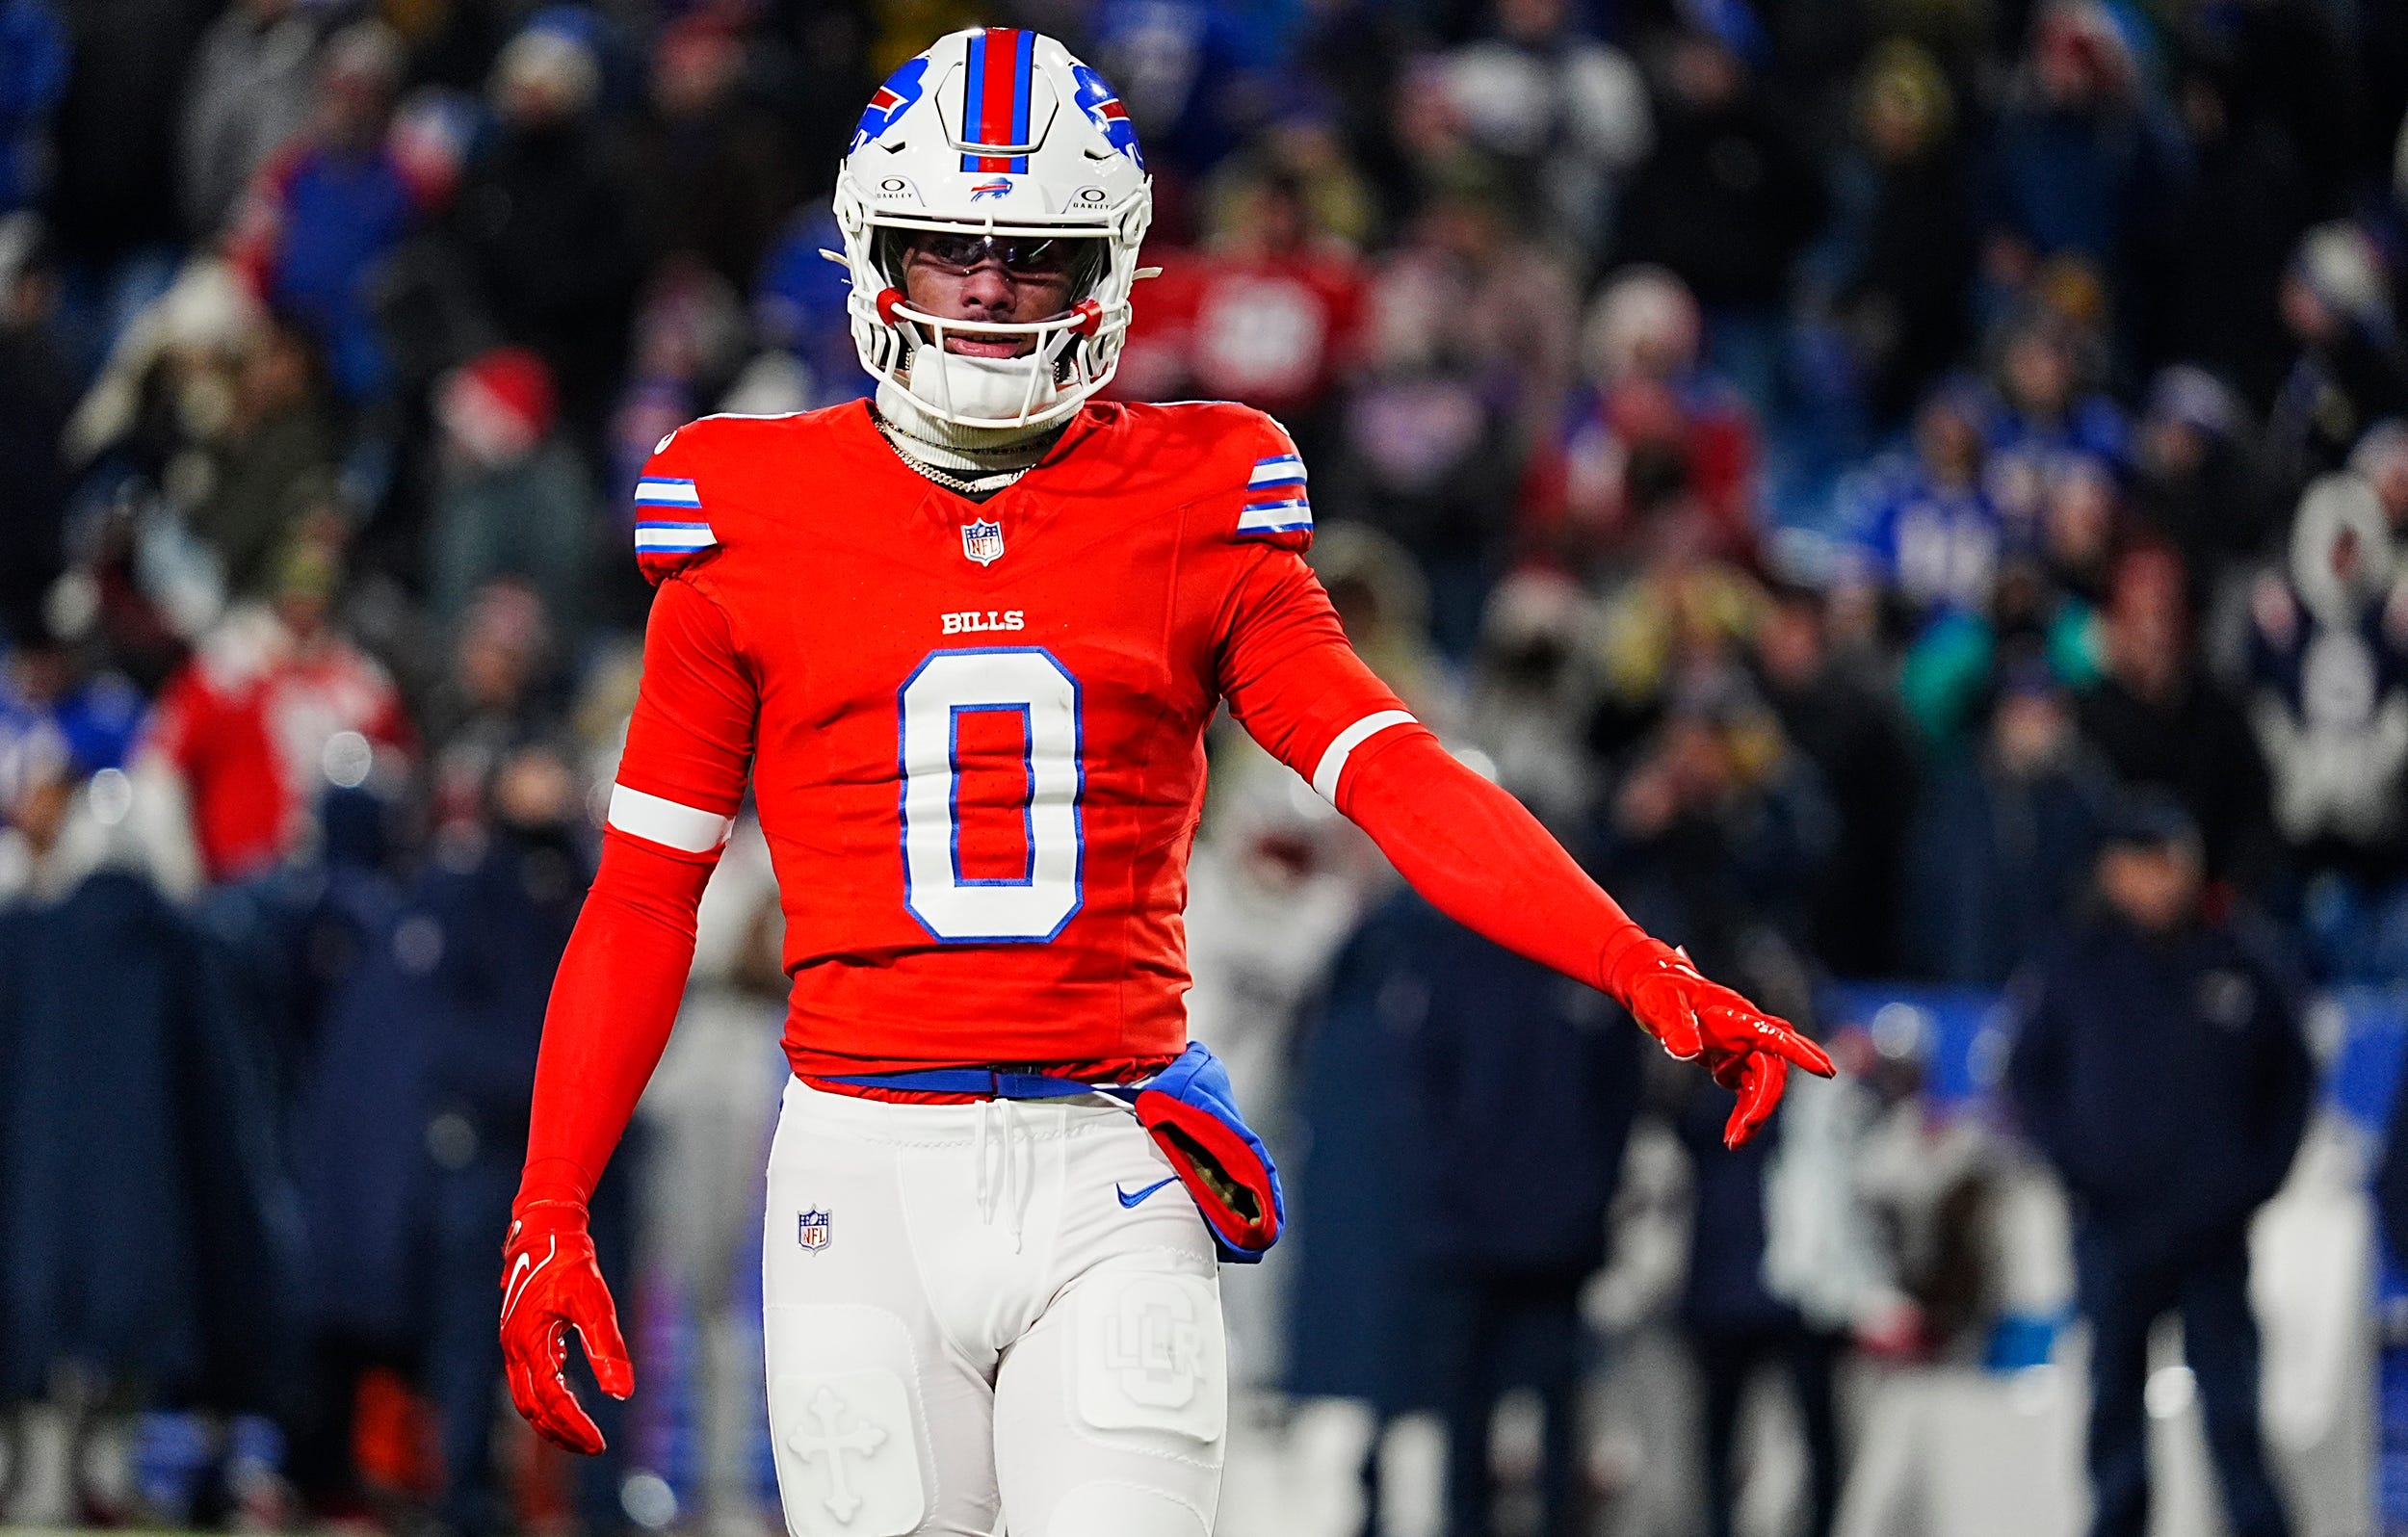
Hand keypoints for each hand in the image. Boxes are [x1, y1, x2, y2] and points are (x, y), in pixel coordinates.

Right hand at [499, 1199, 632, 1454]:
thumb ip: (606, 1348)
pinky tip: (570, 1397)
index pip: (550, 1401)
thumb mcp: (594, 1303)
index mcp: (528, 1344)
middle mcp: (515, 1349)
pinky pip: (529, 1380)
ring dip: (552, 1420)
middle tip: (593, 1446)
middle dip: (561, 1433)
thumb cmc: (569, 1263)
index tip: (599, 1443)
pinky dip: (548, 1397)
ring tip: (581, 1434)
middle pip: (532, 1409)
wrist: (545, 1230)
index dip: (574, 1426)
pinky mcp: (521, 1336)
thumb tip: (621, 1394)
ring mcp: (514, 1344)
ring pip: (527, 1398)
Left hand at [1604, 934, 1834, 1147]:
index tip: (1826, 1071)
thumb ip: (1676, 1027)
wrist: (1650, 984)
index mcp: (1737, 1015)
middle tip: (1742, 1132)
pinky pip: (1747, 1090)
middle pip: (1771, 1069)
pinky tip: (1731, 1135)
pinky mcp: (1731, 1058)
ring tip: (1732, 1143)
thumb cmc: (1658, 989)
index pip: (1776, 1035)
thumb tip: (1687, 1052)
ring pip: (1762, 1085)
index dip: (1801, 1053)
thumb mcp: (1662, 1005)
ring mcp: (1741, 1046)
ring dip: (1753, 1114)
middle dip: (1763, 1102)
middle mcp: (1746, 1031)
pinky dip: (1743, 1112)